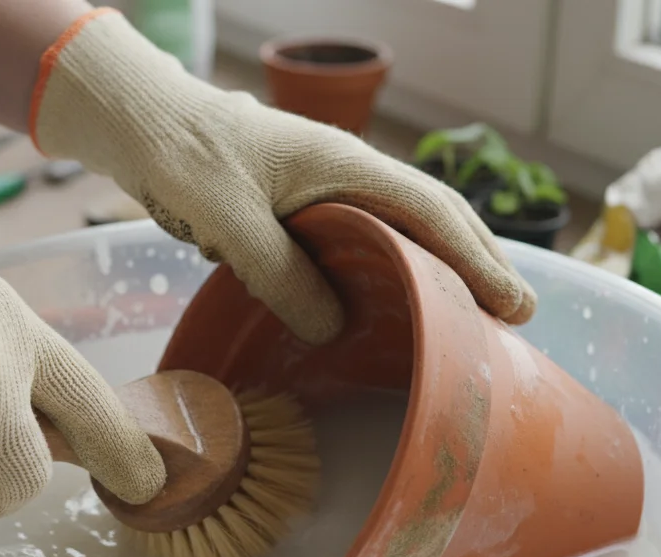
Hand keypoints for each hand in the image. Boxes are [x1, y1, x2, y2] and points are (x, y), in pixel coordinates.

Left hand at [30, 9, 535, 344]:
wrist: (142, 123)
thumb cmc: (183, 155)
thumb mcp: (227, 218)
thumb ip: (279, 273)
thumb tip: (333, 328)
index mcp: (343, 165)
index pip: (430, 212)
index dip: (476, 259)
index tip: (512, 303)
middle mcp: (347, 176)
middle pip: (434, 217)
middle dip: (481, 263)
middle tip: (518, 316)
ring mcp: (328, 191)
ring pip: (404, 231)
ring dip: (445, 268)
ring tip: (477, 316)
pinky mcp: (303, 211)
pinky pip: (365, 243)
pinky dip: (397, 271)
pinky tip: (399, 302)